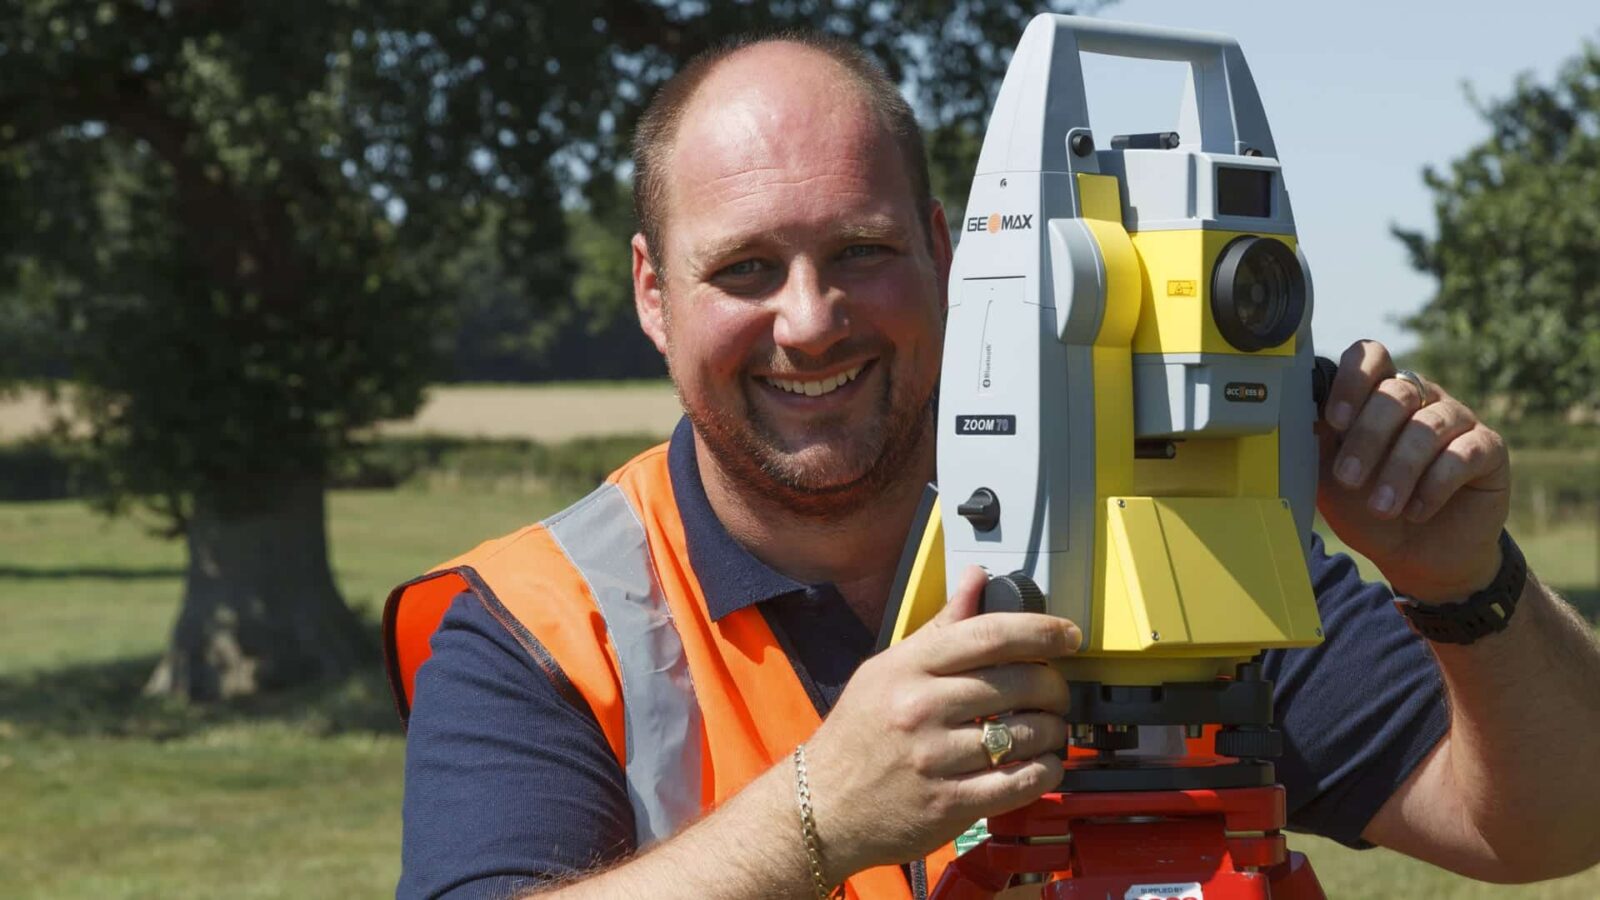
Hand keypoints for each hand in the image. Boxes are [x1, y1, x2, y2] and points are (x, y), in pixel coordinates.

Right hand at [802, 565, 1079, 878]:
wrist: (821, 807)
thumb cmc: (856, 736)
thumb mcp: (886, 670)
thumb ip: (938, 628)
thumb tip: (976, 579)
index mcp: (908, 668)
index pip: (989, 634)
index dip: (1040, 630)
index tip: (1068, 634)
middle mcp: (921, 708)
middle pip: (1020, 682)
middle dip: (1054, 686)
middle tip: (1056, 693)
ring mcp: (935, 758)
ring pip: (1028, 733)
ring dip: (1054, 731)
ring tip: (1049, 731)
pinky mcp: (950, 803)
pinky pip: (1022, 781)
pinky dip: (1047, 771)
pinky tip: (1042, 764)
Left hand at [1317, 340, 1510, 602]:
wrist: (1415, 556)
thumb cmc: (1367, 510)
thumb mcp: (1330, 481)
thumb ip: (1319, 445)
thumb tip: (1304, 414)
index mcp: (1378, 395)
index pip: (1371, 356)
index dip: (1352, 380)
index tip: (1334, 420)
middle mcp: (1421, 398)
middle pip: (1396, 392)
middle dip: (1367, 437)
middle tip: (1349, 479)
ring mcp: (1458, 420)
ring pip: (1428, 426)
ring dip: (1399, 470)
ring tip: (1382, 508)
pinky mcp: (1488, 449)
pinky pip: (1464, 453)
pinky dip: (1435, 485)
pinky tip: (1416, 511)